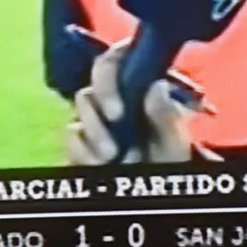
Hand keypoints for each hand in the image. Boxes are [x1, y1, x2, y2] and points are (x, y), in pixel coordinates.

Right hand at [66, 44, 193, 164]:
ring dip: (95, 134)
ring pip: (78, 110)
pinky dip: (84, 152)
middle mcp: (113, 98)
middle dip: (100, 105)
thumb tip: (157, 85)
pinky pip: (72, 137)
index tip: (117, 104)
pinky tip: (101, 165)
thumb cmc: (167, 161)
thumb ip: (167, 116)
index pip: (118, 57)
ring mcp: (94, 119)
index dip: (111, 66)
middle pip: (92, 82)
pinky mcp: (80, 140)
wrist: (152, 189)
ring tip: (115, 157)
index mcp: (138, 87)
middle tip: (116, 122)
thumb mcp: (174, 142)